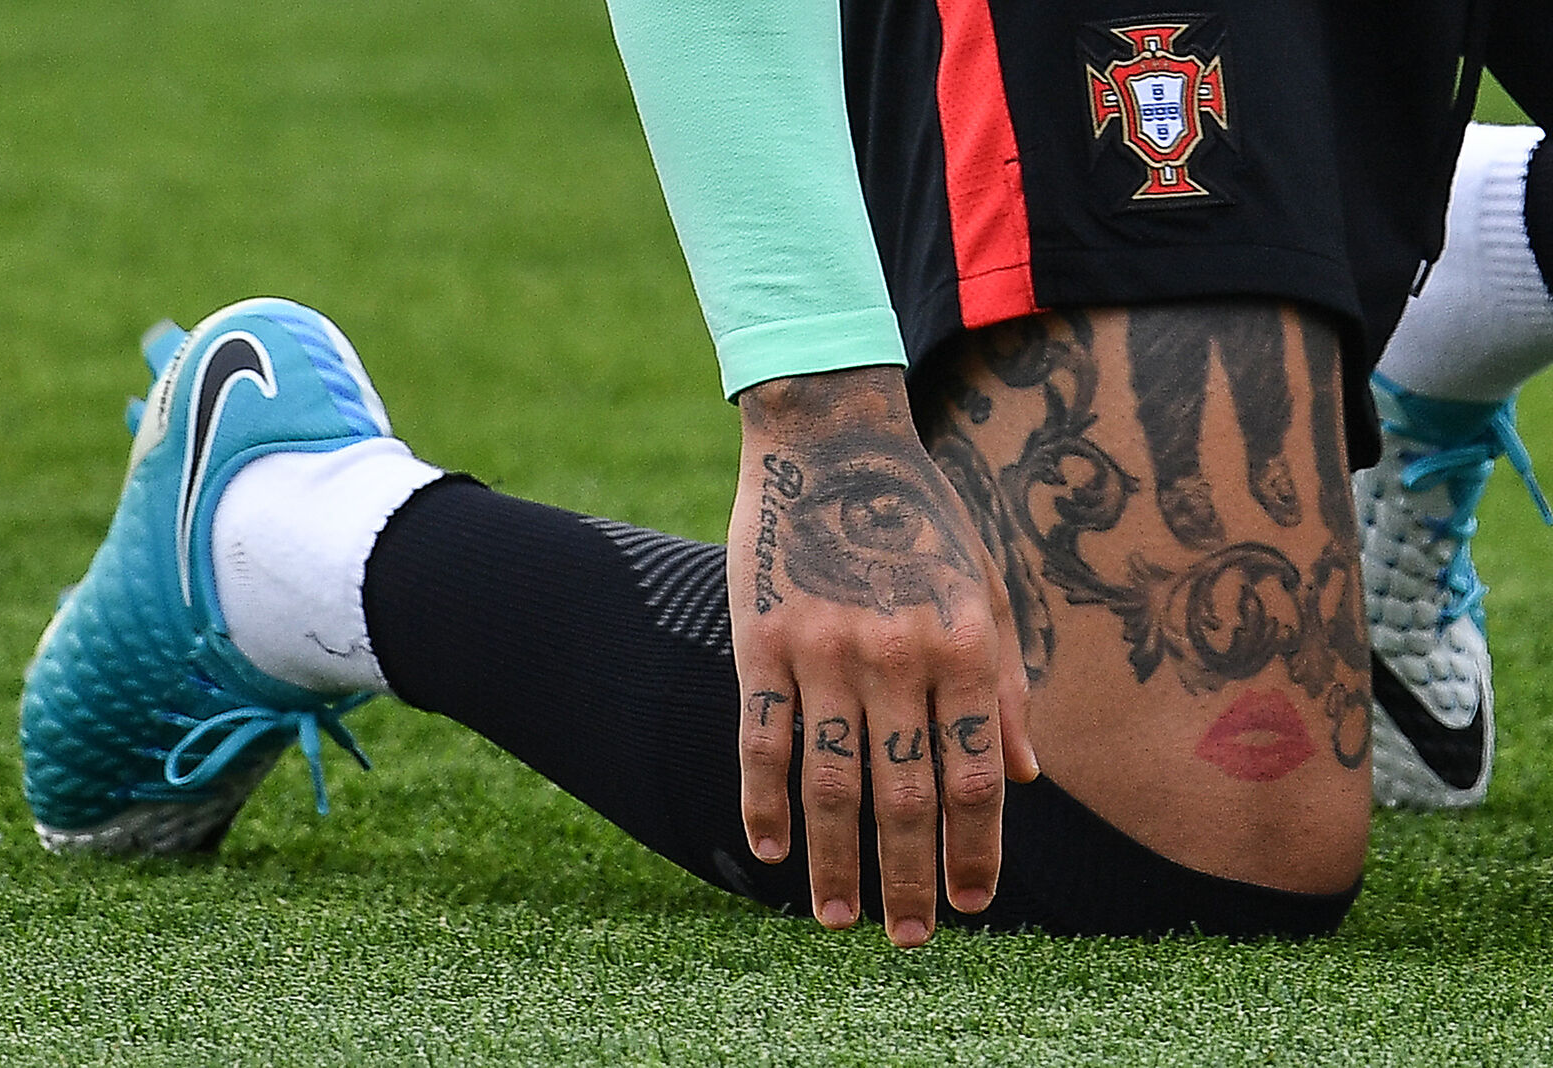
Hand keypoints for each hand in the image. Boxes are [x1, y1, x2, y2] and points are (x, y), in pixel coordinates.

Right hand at [727, 366, 1035, 946]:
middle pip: (906, 796)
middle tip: (911, 938)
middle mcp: (899, 654)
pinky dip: (763, 802)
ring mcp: (824, 649)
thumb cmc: (919, 519)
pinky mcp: (761, 640)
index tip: (973, 905)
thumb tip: (1029, 779)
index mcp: (964, 644)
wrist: (830, 441)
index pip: (977, 777)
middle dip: (912, 879)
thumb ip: (1006, 684)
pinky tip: (768, 851)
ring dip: (835, 862)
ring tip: (840, 918)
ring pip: (830, 784)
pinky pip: (761, 740)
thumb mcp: (986, 589)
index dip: (978, 851)